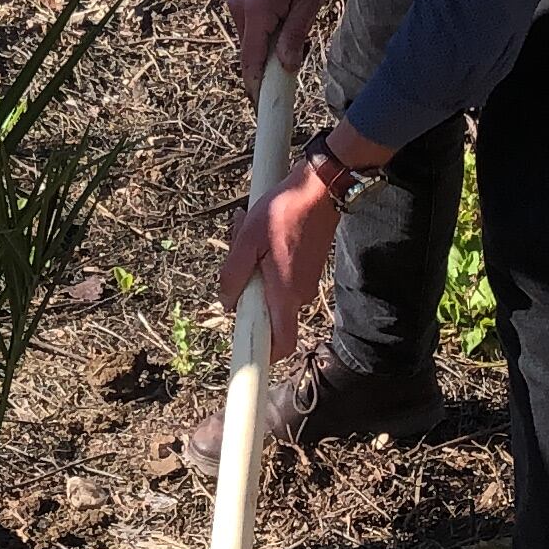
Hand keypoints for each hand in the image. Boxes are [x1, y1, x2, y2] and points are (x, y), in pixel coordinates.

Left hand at [218, 156, 339, 362]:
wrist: (320, 189)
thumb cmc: (284, 211)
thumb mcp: (246, 240)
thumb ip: (233, 275)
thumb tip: (228, 300)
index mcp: (285, 295)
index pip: (280, 345)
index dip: (264, 358)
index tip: (246, 359)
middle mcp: (299, 296)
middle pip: (270, 316)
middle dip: (248, 298)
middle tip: (238, 265)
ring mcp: (305, 283)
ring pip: (273, 294)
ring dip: (256, 276)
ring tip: (247, 240)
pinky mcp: (307, 270)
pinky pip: (281, 280)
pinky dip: (267, 266)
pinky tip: (260, 237)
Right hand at [227, 0, 327, 92]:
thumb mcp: (309, 2)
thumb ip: (294, 36)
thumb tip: (284, 67)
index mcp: (257, 12)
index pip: (250, 61)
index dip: (256, 87)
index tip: (264, 107)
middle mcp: (239, 9)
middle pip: (250, 52)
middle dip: (269, 63)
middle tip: (298, 57)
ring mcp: (236, 2)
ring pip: (251, 39)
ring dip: (269, 45)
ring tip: (297, 24)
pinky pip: (251, 25)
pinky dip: (266, 31)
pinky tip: (287, 14)